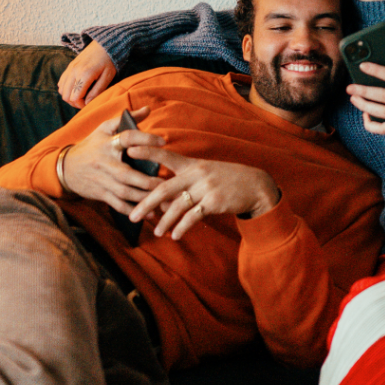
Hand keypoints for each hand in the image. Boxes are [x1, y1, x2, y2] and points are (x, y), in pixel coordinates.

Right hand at [58, 40, 117, 108]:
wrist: (105, 44)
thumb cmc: (109, 61)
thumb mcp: (107, 77)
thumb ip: (97, 91)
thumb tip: (87, 104)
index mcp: (84, 75)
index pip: (75, 98)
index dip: (81, 105)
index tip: (89, 104)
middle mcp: (74, 71)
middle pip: (66, 96)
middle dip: (75, 103)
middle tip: (85, 102)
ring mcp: (70, 68)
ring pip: (61, 90)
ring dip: (69, 96)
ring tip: (81, 96)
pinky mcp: (69, 67)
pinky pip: (61, 82)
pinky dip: (66, 89)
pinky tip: (76, 89)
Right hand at [61, 107, 163, 212]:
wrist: (65, 167)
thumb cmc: (91, 146)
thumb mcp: (104, 129)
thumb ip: (127, 119)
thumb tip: (148, 109)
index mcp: (107, 142)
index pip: (127, 138)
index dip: (144, 138)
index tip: (163, 142)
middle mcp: (104, 161)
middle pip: (127, 173)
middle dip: (147, 181)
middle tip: (166, 183)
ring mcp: (101, 179)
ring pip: (124, 192)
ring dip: (143, 197)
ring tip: (162, 200)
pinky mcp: (99, 193)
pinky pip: (117, 204)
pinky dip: (132, 210)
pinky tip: (146, 213)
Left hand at [127, 148, 280, 240]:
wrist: (255, 185)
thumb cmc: (226, 179)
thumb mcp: (206, 172)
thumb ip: (185, 180)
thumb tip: (161, 198)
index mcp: (192, 164)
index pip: (166, 156)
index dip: (148, 153)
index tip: (129, 149)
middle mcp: (197, 173)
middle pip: (164, 188)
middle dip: (146, 202)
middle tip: (132, 215)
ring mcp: (206, 187)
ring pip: (177, 205)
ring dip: (165, 220)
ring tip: (156, 231)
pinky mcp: (215, 201)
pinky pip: (193, 216)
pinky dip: (182, 227)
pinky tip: (175, 235)